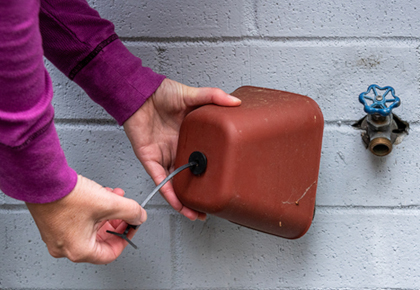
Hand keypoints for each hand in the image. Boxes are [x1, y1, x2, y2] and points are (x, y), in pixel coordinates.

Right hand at [25, 175, 146, 263]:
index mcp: (79, 250)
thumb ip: (130, 211)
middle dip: (116, 221)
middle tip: (124, 211)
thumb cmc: (66, 196)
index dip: (125, 238)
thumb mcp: (109, 203)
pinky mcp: (54, 222)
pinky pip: (80, 220)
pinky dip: (93, 209)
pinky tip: (100, 194)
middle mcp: (65, 247)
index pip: (110, 253)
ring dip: (106, 212)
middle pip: (101, 240)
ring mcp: (57, 235)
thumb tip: (139, 216)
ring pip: (91, 227)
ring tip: (114, 197)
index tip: (131, 226)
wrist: (42, 180)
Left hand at [123, 78, 240, 220]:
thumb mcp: (192, 94)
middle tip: (211, 207)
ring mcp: (164, 157)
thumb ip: (213, 97)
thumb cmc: (160, 93)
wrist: (138, 92)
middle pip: (190, 177)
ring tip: (196, 214)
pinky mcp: (150, 160)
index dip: (211, 173)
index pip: (202, 160)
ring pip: (176, 184)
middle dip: (199, 194)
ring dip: (184, 200)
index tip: (222, 183)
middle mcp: (177, 150)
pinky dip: (169, 193)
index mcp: (189, 137)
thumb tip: (235, 102)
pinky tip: (179, 204)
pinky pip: (160, 181)